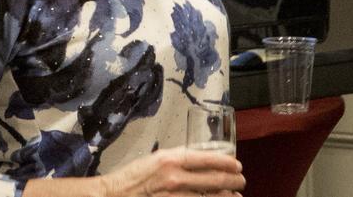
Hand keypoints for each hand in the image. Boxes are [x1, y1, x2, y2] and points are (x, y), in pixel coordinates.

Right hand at [100, 147, 245, 196]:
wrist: (112, 196)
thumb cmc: (132, 178)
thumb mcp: (156, 160)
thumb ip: (177, 160)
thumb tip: (200, 162)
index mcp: (171, 160)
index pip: (208, 159)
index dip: (227, 163)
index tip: (237, 165)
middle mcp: (174, 178)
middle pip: (214, 180)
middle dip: (233, 181)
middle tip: (241, 181)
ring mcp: (173, 196)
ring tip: (234, 196)